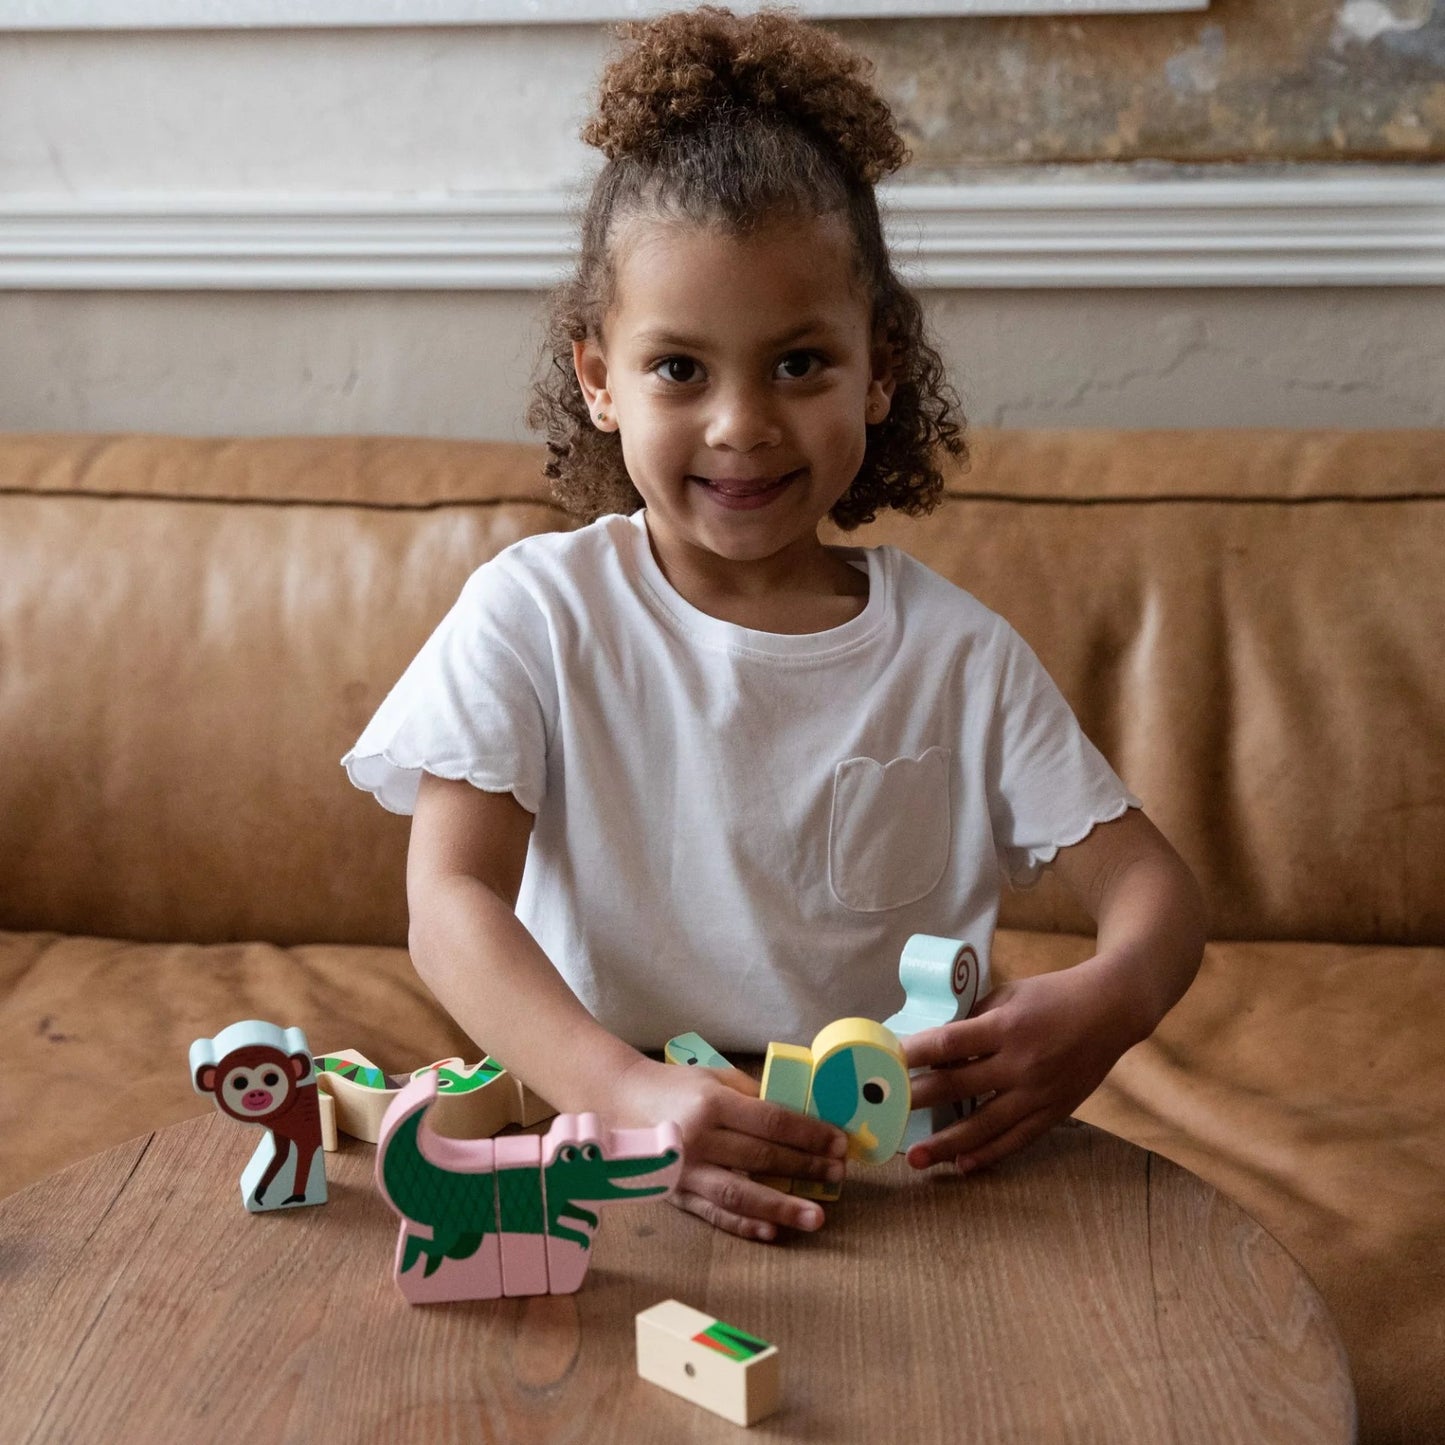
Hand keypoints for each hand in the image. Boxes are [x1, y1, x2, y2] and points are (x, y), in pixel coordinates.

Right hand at [611, 1056, 848, 1241]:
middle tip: (838, 1175)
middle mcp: (698, 1138)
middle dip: (805, 1167)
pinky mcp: (676, 1194)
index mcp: (712, 1103)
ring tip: (815, 1217)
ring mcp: (685, 1171)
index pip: (772, 1121)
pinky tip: (772, 1231)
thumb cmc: (675, 1086)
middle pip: (761, 1157)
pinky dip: (744, 1225)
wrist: (618, 1101)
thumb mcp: (715, 1078)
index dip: (810, 1134)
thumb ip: (756, 1097)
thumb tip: (803, 1119)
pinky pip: (714, 1214)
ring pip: (739, 1194)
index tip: (839, 1143)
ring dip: (781, 1207)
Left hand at [901, 962, 1137, 1174]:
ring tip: (915, 1159)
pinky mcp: (1054, 1111)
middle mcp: (1021, 1063)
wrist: (1111, 1011)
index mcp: (1006, 1026)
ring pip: (984, 1126)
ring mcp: (1038, 1092)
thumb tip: (936, 1046)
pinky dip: (988, 1154)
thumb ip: (974, 1021)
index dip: (915, 1054)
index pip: (949, 1043)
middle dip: (917, 1101)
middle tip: (884, 1114)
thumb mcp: (1009, 995)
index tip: (887, 1062)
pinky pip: (1017, 1140)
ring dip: (946, 1144)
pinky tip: (962, 1165)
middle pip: (958, 1088)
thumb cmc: (1053, 996)